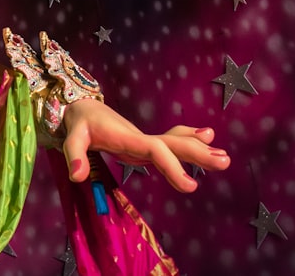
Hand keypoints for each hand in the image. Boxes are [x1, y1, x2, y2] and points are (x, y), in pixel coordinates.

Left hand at [60, 98, 230, 192]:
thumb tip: (77, 176)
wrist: (83, 107)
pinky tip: (207, 140)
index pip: (153, 150)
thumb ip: (74, 154)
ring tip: (224, 157)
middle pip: (171, 145)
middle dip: (196, 153)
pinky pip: (169, 143)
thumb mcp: (70, 136)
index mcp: (126, 137)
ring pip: (174, 143)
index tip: (190, 186)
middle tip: (224, 161)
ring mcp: (143, 142)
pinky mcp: (143, 146)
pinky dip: (188, 140)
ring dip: (198, 149)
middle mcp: (139, 138)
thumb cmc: (78, 123)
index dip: (171, 165)